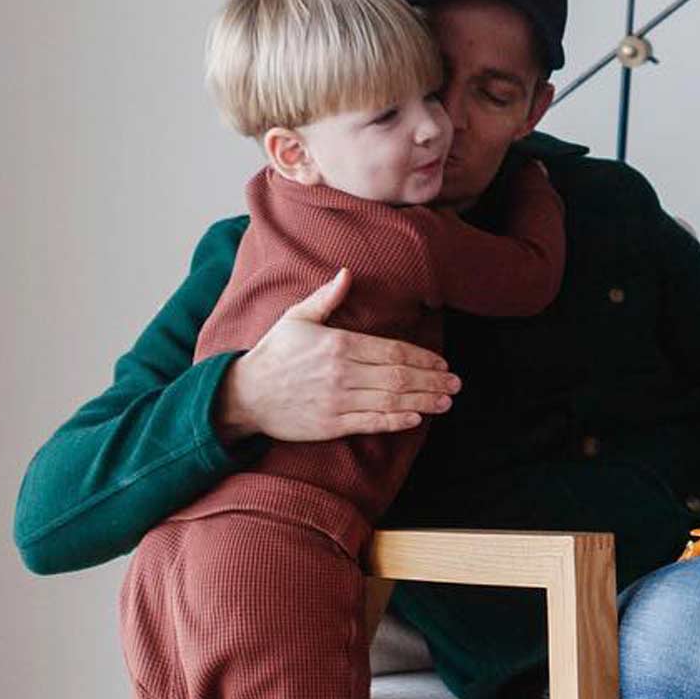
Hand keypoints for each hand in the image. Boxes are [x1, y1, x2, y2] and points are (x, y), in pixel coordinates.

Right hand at [212, 268, 459, 442]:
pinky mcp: (331, 424)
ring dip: (423, 401)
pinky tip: (416, 418)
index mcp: (339, 344)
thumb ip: (327, 298)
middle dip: (431, 380)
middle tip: (454, 383)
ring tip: (445, 401)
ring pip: (391, 400)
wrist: (245, 394)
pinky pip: (371, 423)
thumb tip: (347, 273)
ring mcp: (338, 401)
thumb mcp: (297, 317)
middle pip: (398, 377)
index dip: (422, 358)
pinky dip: (396, 421)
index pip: (392, 351)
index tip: (441, 362)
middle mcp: (343, 373)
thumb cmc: (273, 353)